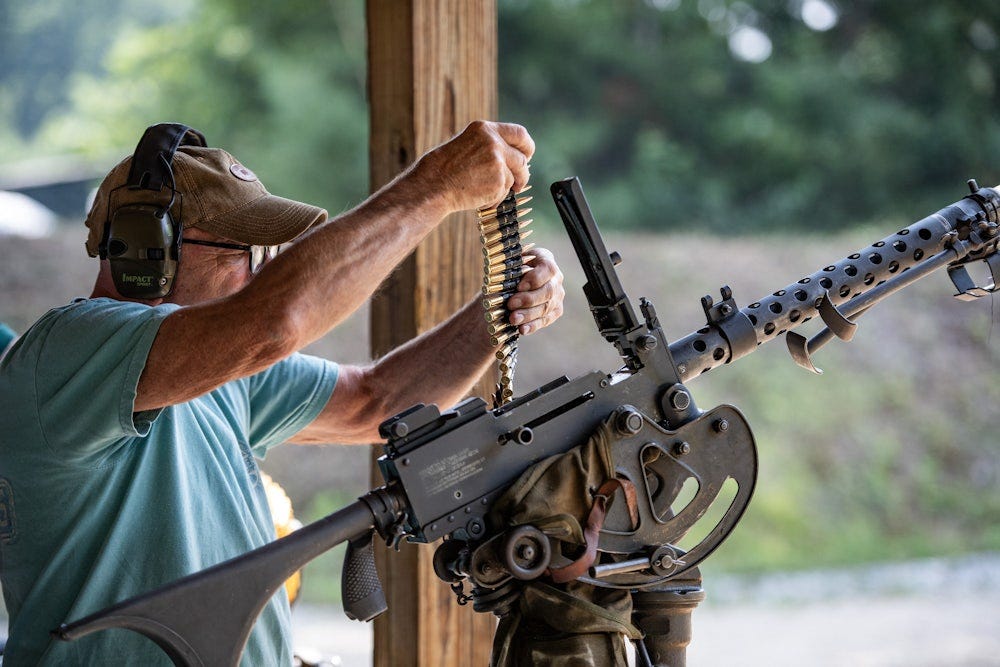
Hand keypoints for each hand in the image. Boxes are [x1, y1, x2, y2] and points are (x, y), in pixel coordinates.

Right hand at [415, 120, 534, 213]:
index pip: (519, 133)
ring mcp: (497, 162)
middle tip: (518, 183)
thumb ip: (489, 146)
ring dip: (506, 188)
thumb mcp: (467, 145)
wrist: (433, 186)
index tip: (527, 156)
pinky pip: (505, 193)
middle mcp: (493, 142)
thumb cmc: (444, 169)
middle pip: (522, 159)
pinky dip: (495, 198)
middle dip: (522, 174)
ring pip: (515, 178)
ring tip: (487, 192)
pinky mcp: (498, 182)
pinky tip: (479, 197)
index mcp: (484, 129)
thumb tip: (514, 157)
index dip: (527, 147)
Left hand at [504, 247, 564, 335]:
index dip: (534, 279)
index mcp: (546, 261)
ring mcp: (558, 296)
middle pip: (548, 291)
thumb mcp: (511, 262)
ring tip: (513, 319)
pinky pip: (546, 320)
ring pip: (546, 307)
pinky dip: (533, 326)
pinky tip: (522, 329)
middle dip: (528, 299)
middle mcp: (556, 278)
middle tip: (511, 304)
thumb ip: (512, 268)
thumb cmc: (511, 268)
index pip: (547, 269)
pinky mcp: (555, 311)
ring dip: (528, 315)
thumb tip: (510, 276)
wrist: (514, 281)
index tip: (519, 286)